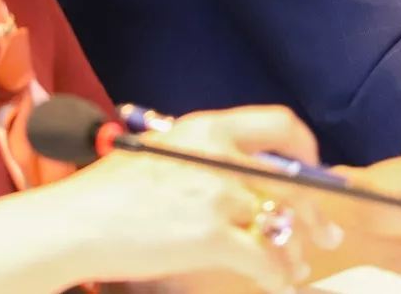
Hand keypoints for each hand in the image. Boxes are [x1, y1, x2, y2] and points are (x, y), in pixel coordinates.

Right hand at [53, 106, 330, 291]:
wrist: (72, 224)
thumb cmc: (105, 194)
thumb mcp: (159, 152)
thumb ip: (202, 155)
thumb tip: (237, 173)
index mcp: (207, 127)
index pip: (278, 123)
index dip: (304, 148)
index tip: (314, 170)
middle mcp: (220, 154)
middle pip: (290, 179)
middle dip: (315, 211)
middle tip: (328, 232)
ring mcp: (218, 195)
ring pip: (280, 221)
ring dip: (295, 248)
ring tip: (298, 265)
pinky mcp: (212, 235)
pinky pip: (263, 257)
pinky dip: (278, 274)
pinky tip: (280, 283)